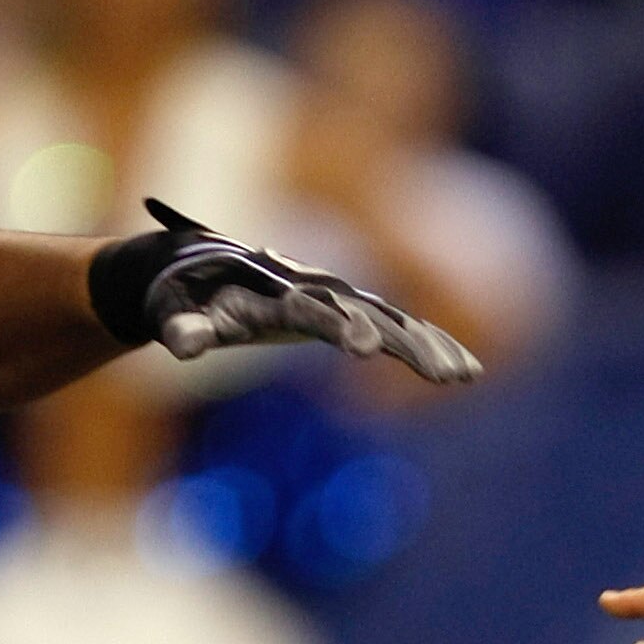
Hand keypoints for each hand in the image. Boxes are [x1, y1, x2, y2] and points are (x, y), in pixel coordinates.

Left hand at [96, 201, 482, 384]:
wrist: (203, 267)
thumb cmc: (187, 298)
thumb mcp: (177, 314)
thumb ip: (184, 329)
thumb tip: (181, 345)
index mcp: (279, 291)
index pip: (316, 310)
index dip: (341, 326)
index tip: (367, 346)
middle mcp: (318, 290)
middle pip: (370, 315)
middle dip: (405, 342)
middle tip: (441, 374)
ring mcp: (339, 300)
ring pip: (394, 322)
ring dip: (430, 349)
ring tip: (466, 376)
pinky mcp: (350, 313)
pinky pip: (398, 330)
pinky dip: (430, 347)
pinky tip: (465, 371)